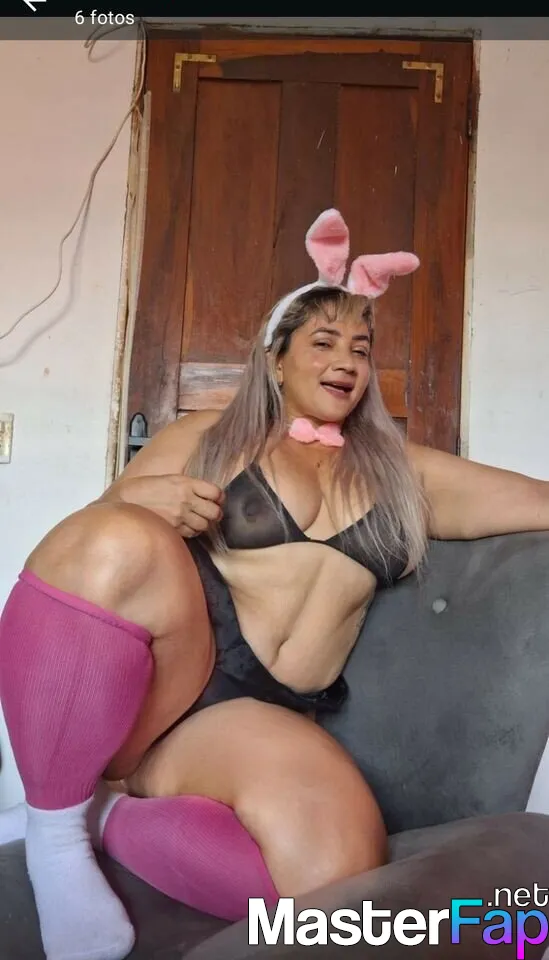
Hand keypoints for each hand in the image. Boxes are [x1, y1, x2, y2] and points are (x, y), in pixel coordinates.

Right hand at [110, 474, 224, 536]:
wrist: (124, 500)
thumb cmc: (144, 488)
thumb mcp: (169, 479)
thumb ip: (188, 486)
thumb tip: (204, 495)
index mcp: (186, 483)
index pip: (216, 492)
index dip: (219, 497)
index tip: (217, 499)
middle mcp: (186, 500)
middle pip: (214, 512)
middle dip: (215, 513)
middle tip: (211, 513)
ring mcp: (180, 516)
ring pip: (205, 525)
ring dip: (204, 524)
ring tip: (197, 520)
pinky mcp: (173, 529)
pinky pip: (192, 534)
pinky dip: (193, 532)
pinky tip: (187, 527)